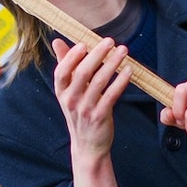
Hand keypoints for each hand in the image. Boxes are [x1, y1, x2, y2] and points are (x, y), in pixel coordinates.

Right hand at [52, 37, 129, 186]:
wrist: (88, 145)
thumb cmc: (79, 112)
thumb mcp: (68, 92)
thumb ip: (65, 65)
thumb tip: (57, 41)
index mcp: (61, 92)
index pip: (61, 72)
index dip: (71, 57)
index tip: (84, 44)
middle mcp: (71, 100)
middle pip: (82, 73)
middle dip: (97, 55)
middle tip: (110, 41)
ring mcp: (85, 109)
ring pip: (99, 82)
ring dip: (112, 64)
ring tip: (123, 51)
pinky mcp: (100, 117)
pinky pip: (111, 95)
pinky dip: (120, 81)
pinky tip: (128, 70)